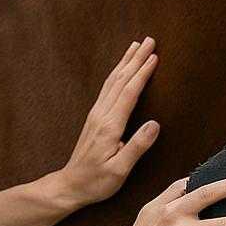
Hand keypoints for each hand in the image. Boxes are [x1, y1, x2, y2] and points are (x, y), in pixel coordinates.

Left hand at [55, 37, 160, 208]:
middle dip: (136, 59)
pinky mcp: (94, 117)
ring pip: (112, 80)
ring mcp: (96, 114)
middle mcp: (101, 115)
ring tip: (136, 45)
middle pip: (121, 80)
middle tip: (150, 40)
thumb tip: (155, 124)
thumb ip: (137, 147)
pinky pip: (107, 88)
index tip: (155, 56)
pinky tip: (121, 68)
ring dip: (125, 61)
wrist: (70, 185)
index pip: (129, 92)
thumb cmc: (96, 181)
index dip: (142, 73)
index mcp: (110, 125)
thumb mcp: (119, 170)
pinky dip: (117, 73)